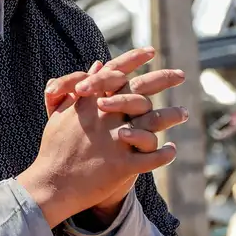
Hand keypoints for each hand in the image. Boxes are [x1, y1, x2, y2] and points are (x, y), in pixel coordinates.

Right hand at [41, 48, 188, 226]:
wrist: (50, 184)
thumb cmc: (53, 148)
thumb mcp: (61, 113)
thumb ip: (80, 88)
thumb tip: (98, 65)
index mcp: (90, 103)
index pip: (115, 72)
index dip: (134, 58)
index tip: (151, 51)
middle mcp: (105, 117)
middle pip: (140, 91)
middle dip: (163, 79)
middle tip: (180, 75)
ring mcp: (115, 141)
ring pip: (152, 123)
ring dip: (172, 116)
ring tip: (184, 113)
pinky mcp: (121, 166)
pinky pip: (151, 158)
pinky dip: (164, 154)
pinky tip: (171, 149)